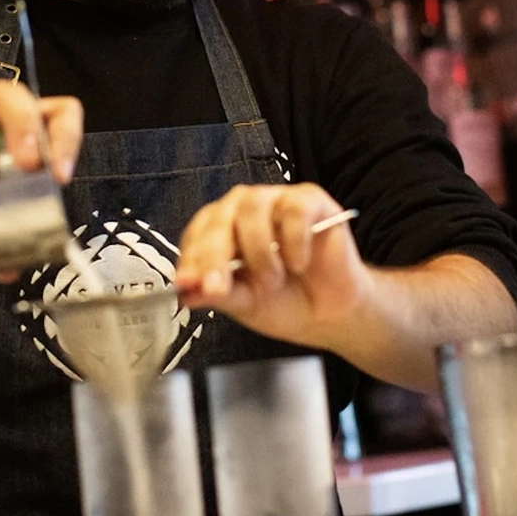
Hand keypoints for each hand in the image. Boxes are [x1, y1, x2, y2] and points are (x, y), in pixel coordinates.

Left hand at [175, 183, 370, 351]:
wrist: (331, 314)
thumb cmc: (285, 302)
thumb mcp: (245, 304)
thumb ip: (217, 293)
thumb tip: (185, 291)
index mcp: (223, 230)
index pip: (198, 232)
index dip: (191, 257)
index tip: (188, 285)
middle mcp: (246, 209)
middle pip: (221, 216)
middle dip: (215, 255)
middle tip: (218, 288)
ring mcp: (278, 201)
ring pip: (254, 207)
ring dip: (259, 251)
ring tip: (273, 280)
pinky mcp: (311, 201)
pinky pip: (294, 209)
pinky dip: (293, 240)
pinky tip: (299, 263)